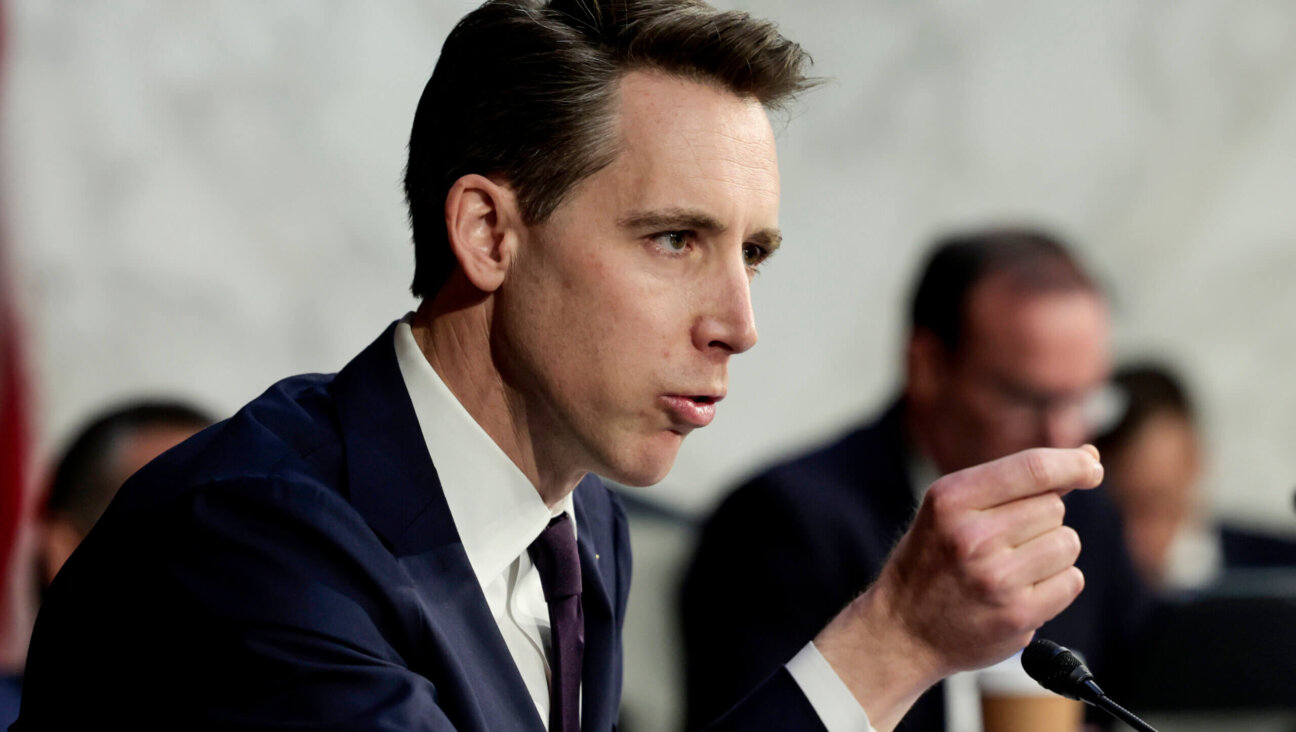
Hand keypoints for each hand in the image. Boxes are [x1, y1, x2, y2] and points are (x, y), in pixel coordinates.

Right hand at [814, 446, 1103, 729]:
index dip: (1073, 463)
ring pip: (1067, 543)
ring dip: (1051, 552)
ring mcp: (996, 578)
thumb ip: (1013, 481)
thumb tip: (1088, 458)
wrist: (902, 630)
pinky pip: (1071, 581)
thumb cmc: (932, 560)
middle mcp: (972, 537)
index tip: (1091, 466)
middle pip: (1054, 507)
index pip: (1033, 468)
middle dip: (1041, 519)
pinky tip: (1022, 590)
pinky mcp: (1017, 614)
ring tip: (1012, 566)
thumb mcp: (950, 508)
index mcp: (951, 500)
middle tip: (1005, 541)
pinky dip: (1056, 584)